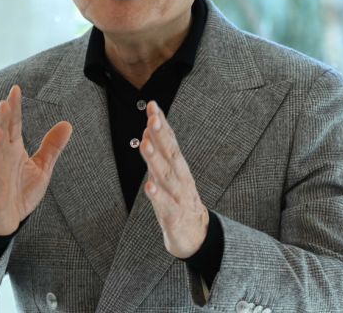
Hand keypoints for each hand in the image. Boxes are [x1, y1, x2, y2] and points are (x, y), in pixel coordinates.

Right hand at [0, 85, 71, 234]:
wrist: (8, 217)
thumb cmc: (21, 189)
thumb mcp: (42, 166)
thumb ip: (52, 146)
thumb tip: (67, 124)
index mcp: (12, 147)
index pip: (13, 123)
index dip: (13, 107)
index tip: (15, 89)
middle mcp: (1, 156)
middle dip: (1, 119)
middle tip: (4, 103)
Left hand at [140, 101, 208, 258]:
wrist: (196, 236)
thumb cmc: (179, 200)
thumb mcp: (169, 174)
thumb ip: (160, 152)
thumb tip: (147, 129)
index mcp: (178, 167)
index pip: (170, 141)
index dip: (162, 123)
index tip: (153, 105)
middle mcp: (181, 179)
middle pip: (171, 154)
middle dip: (161, 136)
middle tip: (152, 118)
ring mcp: (179, 198)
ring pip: (167, 177)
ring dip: (156, 160)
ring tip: (146, 145)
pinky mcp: (175, 218)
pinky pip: (166, 206)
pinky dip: (158, 196)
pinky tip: (149, 186)